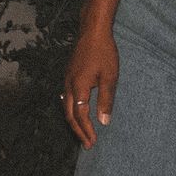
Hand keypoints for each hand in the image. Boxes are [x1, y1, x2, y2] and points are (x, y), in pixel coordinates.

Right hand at [62, 28, 118, 148]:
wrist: (92, 31)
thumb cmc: (104, 52)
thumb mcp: (110, 77)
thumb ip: (106, 100)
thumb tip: (104, 121)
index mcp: (79, 87)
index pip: (81, 116)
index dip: (87, 131)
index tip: (93, 142)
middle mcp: (68, 86)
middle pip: (69, 115)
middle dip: (78, 131)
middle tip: (86, 144)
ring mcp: (66, 79)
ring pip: (66, 107)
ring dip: (74, 122)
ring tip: (82, 132)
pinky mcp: (68, 74)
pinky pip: (66, 98)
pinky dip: (71, 110)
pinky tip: (77, 112)